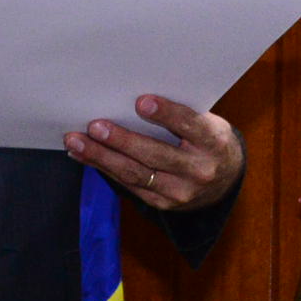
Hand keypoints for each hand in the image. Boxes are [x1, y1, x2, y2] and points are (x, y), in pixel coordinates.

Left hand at [64, 96, 243, 210]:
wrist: (224, 181)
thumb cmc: (206, 139)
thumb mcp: (205, 122)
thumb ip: (179, 114)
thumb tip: (130, 97)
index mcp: (213, 142)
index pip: (190, 125)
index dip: (166, 114)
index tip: (141, 102)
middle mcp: (199, 170)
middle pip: (155, 154)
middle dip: (121, 140)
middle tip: (94, 125)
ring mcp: (180, 192)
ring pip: (136, 174)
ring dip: (101, 157)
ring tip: (75, 141)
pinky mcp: (162, 203)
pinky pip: (129, 185)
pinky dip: (103, 168)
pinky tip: (82, 155)